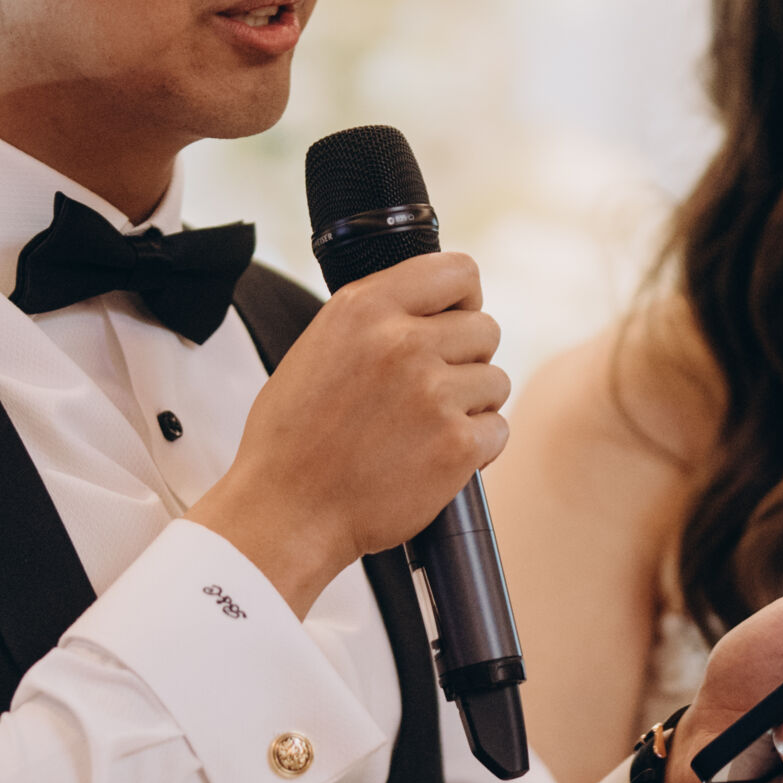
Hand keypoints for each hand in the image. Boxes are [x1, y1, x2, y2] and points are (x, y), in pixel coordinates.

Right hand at [187, 252, 507, 614]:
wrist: (285, 512)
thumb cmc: (293, 438)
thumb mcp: (319, 347)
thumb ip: (376, 319)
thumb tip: (432, 309)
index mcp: (365, 309)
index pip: (458, 271)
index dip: (464, 299)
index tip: (454, 321)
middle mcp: (403, 343)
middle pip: (486, 329)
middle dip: (467, 359)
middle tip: (432, 391)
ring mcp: (434, 394)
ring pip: (496, 381)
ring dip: (472, 405)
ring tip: (426, 429)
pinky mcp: (456, 445)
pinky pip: (497, 430)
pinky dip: (475, 449)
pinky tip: (433, 458)